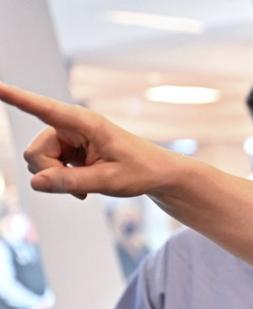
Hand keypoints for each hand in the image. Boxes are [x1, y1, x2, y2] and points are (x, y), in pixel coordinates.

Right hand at [0, 82, 182, 198]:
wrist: (156, 174)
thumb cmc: (139, 171)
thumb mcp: (107, 181)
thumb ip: (70, 182)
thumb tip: (35, 183)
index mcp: (84, 122)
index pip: (43, 108)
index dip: (16, 97)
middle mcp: (71, 126)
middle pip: (34, 151)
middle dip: (49, 172)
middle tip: (80, 186)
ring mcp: (67, 138)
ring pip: (38, 161)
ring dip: (57, 178)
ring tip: (87, 185)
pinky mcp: (68, 150)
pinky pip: (48, 168)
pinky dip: (62, 180)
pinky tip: (84, 188)